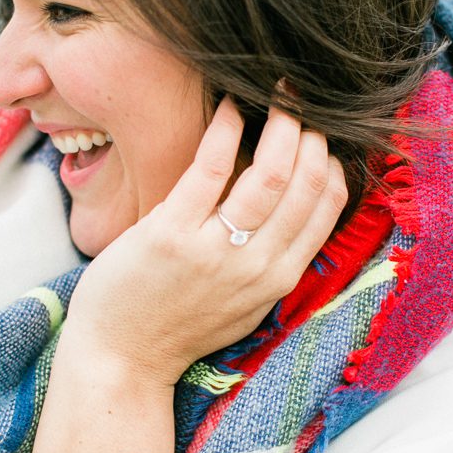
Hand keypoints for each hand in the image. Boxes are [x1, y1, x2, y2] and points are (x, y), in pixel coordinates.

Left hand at [61, 96, 347, 387]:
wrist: (123, 359)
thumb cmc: (181, 324)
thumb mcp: (247, 301)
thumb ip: (274, 258)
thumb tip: (299, 199)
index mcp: (280, 278)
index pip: (328, 204)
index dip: (330, 158)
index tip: (318, 132)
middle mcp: (256, 265)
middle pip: (306, 182)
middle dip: (310, 131)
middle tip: (300, 101)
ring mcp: (214, 251)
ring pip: (269, 173)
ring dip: (279, 123)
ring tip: (276, 94)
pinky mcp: (171, 234)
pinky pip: (210, 167)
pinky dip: (225, 127)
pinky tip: (228, 104)